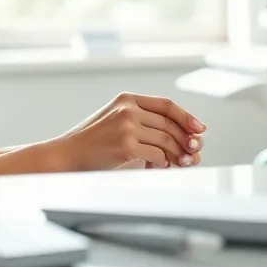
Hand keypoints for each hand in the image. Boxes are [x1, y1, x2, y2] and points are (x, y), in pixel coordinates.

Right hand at [53, 92, 206, 171]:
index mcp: (126, 99)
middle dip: (185, 140)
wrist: (66, 154)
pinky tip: (159, 167)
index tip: (200, 128)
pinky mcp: (126, 146)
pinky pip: (157, 155)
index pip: (166, 104)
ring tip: (179, 163)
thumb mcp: (114, 119)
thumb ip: (141, 119)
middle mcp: (127, 109)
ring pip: (166, 140)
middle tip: (193, 153)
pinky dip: (163, 163)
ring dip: (177, 154)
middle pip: (169, 124)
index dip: (186, 116)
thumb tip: (178, 134)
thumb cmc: (91, 142)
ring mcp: (126, 126)